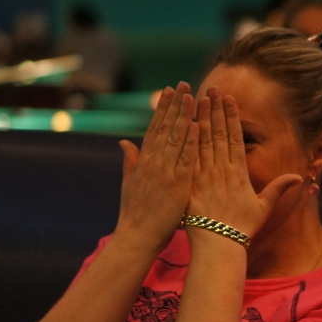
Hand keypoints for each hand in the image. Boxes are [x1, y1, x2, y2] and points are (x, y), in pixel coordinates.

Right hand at [114, 83, 197, 250]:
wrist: (137, 238)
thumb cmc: (135, 214)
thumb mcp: (129, 183)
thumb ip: (129, 161)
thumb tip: (124, 142)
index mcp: (143, 162)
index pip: (154, 128)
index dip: (162, 108)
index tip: (169, 90)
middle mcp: (153, 163)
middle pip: (165, 128)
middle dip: (174, 105)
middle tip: (182, 84)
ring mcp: (164, 173)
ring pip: (175, 139)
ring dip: (184, 116)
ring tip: (192, 96)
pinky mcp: (176, 185)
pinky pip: (186, 160)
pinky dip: (190, 143)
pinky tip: (197, 126)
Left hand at [187, 86, 301, 242]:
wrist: (219, 245)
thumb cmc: (242, 228)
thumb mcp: (264, 207)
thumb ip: (279, 189)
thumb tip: (300, 178)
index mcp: (239, 173)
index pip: (235, 138)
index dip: (232, 117)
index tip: (228, 99)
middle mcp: (222, 170)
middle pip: (218, 134)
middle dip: (215, 110)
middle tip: (211, 89)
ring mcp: (206, 176)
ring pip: (203, 141)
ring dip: (200, 119)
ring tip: (197, 99)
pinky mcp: (192, 184)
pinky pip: (190, 158)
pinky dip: (188, 140)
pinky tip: (185, 124)